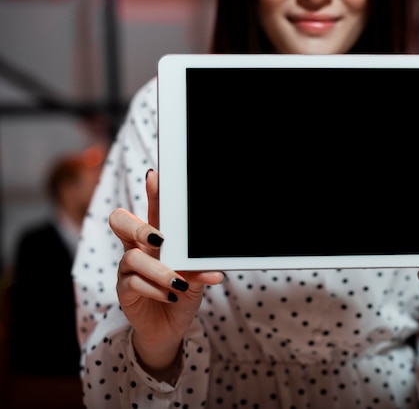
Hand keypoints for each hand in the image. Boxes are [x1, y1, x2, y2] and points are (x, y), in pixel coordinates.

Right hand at [109, 169, 223, 379]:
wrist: (171, 327)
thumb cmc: (183, 292)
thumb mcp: (196, 275)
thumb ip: (198, 264)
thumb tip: (213, 262)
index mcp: (155, 238)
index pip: (151, 210)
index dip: (152, 193)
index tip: (155, 176)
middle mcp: (138, 248)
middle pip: (120, 221)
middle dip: (139, 225)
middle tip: (159, 238)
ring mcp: (128, 268)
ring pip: (132, 258)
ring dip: (159, 270)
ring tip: (179, 282)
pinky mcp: (124, 290)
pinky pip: (133, 283)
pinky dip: (155, 289)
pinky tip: (172, 295)